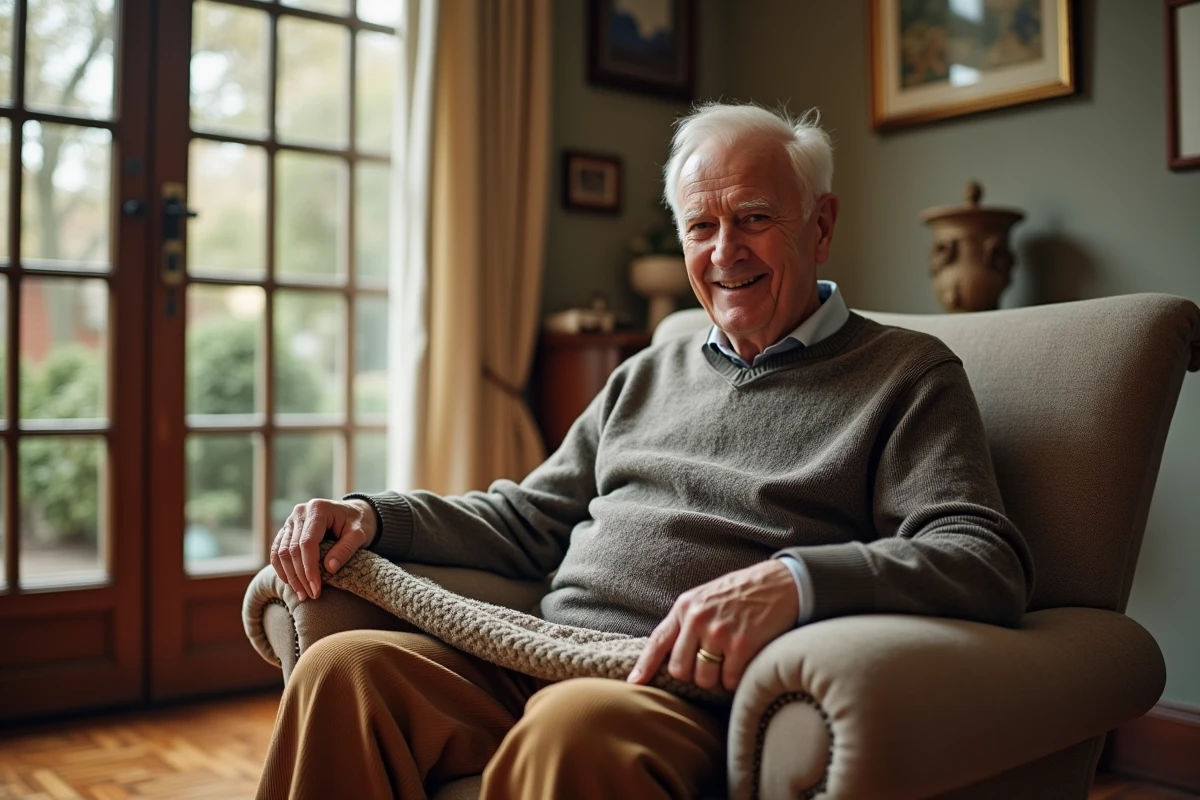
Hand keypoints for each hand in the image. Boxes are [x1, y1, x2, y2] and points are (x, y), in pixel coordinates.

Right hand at [270, 498, 376, 601]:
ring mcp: (291, 521)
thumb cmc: (359, 523)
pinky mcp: (287, 530)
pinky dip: (282, 569)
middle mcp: (300, 513)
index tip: (316, 588)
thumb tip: (329, 569)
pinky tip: (291, 584)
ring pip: (281, 552)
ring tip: (302, 594)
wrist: (353, 513)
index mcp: (318, 509)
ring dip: (290, 576)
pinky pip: (277, 551)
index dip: (310, 567)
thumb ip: (346, 549)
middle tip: (311, 596)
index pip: (307, 542)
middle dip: (300, 576)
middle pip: (292, 549)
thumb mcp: (360, 534)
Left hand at [627, 560, 797, 691]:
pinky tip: (744, 662)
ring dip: (716, 678)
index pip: (658, 641)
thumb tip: (669, 653)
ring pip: (703, 679)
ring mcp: (719, 632)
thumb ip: (688, 621)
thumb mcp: (707, 598)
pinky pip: (729, 680)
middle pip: (680, 669)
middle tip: (711, 664)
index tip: (634, 684)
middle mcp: (698, 619)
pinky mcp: (741, 645)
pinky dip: (736, 679)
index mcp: (686, 607)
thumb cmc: (743, 593)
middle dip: (693, 674)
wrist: (781, 583)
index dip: (645, 666)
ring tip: (729, 661)